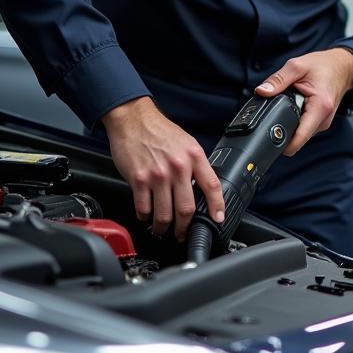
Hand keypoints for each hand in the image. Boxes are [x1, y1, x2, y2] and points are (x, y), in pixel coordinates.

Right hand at [101, 96, 225, 240]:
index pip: (212, 186)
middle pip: (186, 208)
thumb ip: (195, 165)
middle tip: (182, 233)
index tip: (218, 219)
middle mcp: (178, 167)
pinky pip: (144, 208)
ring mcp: (157, 175)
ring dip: (164, 227)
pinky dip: (145, 217)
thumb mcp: (187, 144)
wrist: (134, 120)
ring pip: (164, 214)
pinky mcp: (138, 180)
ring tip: (163, 229)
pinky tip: (147, 217)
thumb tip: (201, 188)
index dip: (218, 206)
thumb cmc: (160, 132)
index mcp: (194, 157)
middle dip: (185, 227)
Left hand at [256, 48, 352, 155]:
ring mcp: (322, 123)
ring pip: (298, 133)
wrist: (343, 67)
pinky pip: (303, 127)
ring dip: (289, 121)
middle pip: (296, 138)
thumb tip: (261, 91)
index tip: (267, 138)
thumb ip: (278, 80)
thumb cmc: (325, 66)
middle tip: (278, 108)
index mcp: (320, 108)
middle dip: (282, 127)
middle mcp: (323, 120)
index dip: (281, 144)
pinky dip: (296, 118)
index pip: (298, 139)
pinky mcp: (320, 123)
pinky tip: (297, 105)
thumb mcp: (298, 66)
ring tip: (291, 103)